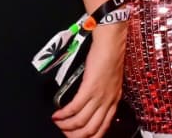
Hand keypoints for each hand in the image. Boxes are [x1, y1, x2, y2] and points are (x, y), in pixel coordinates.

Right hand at [51, 23, 125, 137]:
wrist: (112, 42)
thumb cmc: (110, 58)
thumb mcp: (111, 83)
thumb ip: (102, 96)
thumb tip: (88, 108)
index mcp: (114, 101)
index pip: (102, 129)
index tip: (76, 137)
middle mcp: (108, 101)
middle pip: (91, 130)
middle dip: (74, 136)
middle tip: (63, 133)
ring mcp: (100, 95)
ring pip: (81, 122)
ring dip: (66, 126)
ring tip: (57, 123)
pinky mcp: (90, 87)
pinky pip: (74, 108)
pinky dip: (63, 114)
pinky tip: (56, 115)